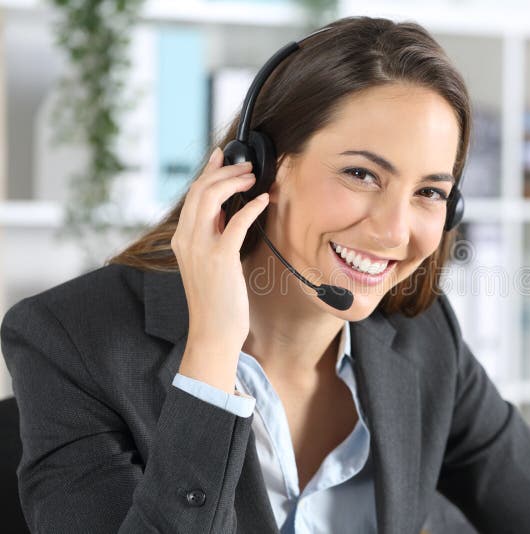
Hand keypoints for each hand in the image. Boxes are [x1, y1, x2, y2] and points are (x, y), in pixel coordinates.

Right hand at [171, 146, 268, 358]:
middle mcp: (186, 239)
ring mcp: (201, 248)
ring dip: (234, 182)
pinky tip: (262, 200)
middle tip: (246, 165)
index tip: (221, 155)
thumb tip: (224, 211)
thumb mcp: (209, 260)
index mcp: (182, 238)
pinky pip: (235, 223)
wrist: (213, 331)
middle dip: (225, 171)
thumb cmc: (216, 299)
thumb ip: (212, 235)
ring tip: (253, 177)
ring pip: (211, 199)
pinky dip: (250, 207)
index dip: (208, 171)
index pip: (192, 194)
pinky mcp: (220, 258)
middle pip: (201, 190)